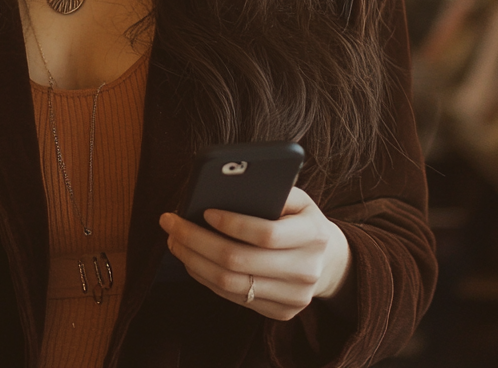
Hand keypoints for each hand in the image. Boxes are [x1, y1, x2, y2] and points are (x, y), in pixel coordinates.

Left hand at [159, 187, 353, 321]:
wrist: (327, 260)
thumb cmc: (298, 217)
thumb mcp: (294, 196)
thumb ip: (268, 189)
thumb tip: (222, 184)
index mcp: (314, 233)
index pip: (266, 233)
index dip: (232, 223)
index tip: (203, 211)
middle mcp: (307, 270)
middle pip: (240, 261)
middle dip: (197, 241)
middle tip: (171, 223)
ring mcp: (296, 297)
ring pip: (232, 284)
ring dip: (194, 262)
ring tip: (174, 240)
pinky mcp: (283, 313)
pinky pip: (235, 299)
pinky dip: (206, 279)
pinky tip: (191, 260)